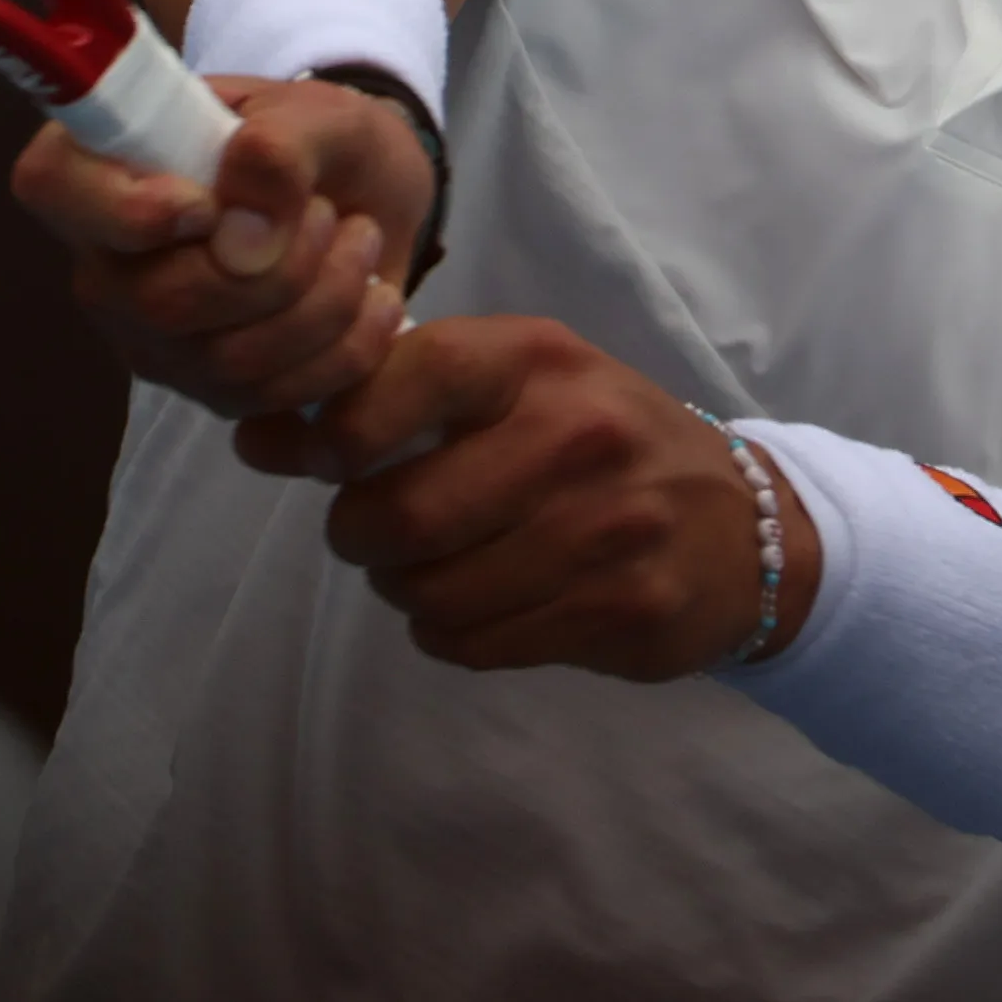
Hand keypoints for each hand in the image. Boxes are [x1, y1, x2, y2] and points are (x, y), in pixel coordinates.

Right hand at [10, 72, 429, 416]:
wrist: (368, 196)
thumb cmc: (316, 140)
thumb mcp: (316, 113)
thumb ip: (280, 149)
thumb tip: (245, 226)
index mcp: (102, 165)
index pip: (52, 186)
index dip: (123, 208)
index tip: (208, 203)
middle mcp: (107, 266)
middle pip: (158, 303)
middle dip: (274, 267)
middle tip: (328, 214)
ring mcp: (154, 343)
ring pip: (227, 361)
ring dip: (325, 300)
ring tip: (358, 239)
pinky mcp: (211, 394)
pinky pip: (276, 400)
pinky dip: (348, 350)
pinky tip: (375, 298)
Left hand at [231, 317, 821, 681]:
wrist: (744, 525)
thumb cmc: (601, 439)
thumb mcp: (520, 384)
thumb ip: (395, 396)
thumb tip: (257, 436)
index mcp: (538, 358)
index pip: (398, 380)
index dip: (335, 433)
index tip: (325, 459)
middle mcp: (576, 434)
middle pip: (399, 515)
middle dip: (362, 537)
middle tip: (377, 532)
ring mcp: (606, 528)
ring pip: (431, 593)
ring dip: (407, 592)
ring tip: (437, 567)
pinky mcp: (624, 609)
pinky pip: (477, 643)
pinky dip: (452, 634)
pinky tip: (486, 603)